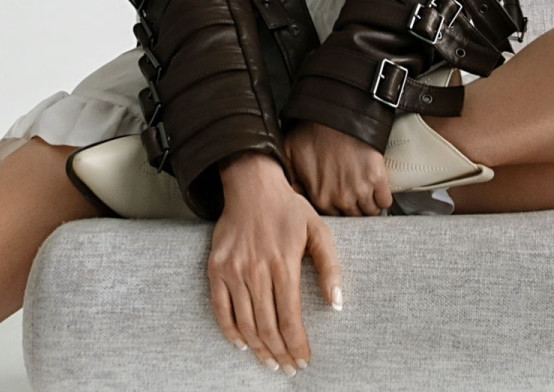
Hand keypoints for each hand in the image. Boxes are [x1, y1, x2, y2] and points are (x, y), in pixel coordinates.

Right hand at [209, 154, 342, 373]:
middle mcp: (256, 270)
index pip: (290, 318)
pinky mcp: (216, 268)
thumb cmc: (289, 210)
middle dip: (280, 354)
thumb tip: (337, 304)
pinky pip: (220, 310)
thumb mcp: (319, 230)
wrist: (252, 185)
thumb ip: (330, 267)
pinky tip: (243, 345)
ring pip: (245, 324)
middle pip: (267, 327)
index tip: (304, 361)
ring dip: (259, 350)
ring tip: (270, 362)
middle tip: (288, 369)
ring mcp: (233, 270)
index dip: (297, 345)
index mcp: (284, 263)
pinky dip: (231, 332)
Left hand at [284, 120, 393, 215]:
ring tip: (366, 193)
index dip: (337, 207)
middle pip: (353, 216)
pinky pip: (385, 200)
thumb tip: (290, 194)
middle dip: (353, 207)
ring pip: (370, 211)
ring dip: (369, 204)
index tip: (339, 200)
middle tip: (353, 195)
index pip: (334, 216)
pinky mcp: (377, 178)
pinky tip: (377, 189)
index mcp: (321, 197)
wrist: (336, 114)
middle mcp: (342, 199)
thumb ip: (290, 179)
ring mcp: (361, 189)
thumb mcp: (290, 154)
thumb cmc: (313, 131)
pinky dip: (382, 197)